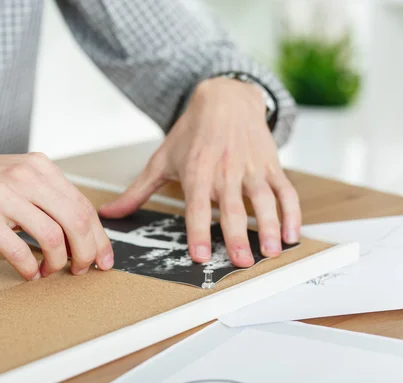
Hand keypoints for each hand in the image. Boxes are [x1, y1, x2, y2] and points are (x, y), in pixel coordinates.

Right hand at [0, 153, 113, 279]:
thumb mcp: (15, 177)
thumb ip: (46, 196)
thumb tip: (79, 231)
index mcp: (39, 166)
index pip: (83, 205)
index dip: (99, 237)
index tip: (103, 258)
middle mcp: (24, 176)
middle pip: (76, 220)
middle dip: (86, 252)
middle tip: (82, 270)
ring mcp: (2, 195)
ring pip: (53, 236)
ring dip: (58, 262)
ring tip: (50, 271)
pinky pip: (20, 250)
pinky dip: (31, 268)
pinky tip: (30, 273)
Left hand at [99, 77, 300, 266]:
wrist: (224, 98)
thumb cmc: (190, 133)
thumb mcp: (161, 159)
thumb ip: (137, 191)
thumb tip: (108, 213)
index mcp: (196, 172)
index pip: (196, 207)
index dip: (197, 231)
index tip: (200, 256)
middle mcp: (224, 171)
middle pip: (232, 208)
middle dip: (237, 237)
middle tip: (242, 263)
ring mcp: (250, 167)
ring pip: (263, 200)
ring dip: (270, 227)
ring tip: (272, 252)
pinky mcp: (270, 164)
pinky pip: (286, 190)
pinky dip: (293, 212)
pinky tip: (294, 234)